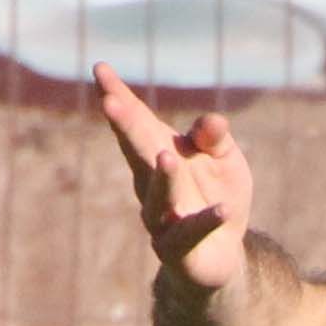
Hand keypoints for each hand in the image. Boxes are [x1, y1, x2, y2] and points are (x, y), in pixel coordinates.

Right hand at [94, 65, 252, 292]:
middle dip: (124, 128)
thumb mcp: (225, 160)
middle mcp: (151, 183)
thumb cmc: (217, 197)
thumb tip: (213, 122)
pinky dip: (206, 221)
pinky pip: (191, 234)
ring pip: (157, 197)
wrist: (222, 256)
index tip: (100, 69)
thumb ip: (216, 139)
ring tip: (167, 157)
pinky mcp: (178, 250)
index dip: (118, 96)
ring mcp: (161, 218)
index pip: (136, 121)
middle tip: (110, 103)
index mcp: (158, 152)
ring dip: (162, 178)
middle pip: (136, 152)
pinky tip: (222, 209)